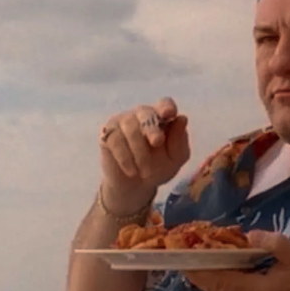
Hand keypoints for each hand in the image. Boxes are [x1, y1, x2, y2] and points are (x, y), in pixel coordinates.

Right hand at [99, 97, 190, 214]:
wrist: (136, 186)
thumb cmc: (158, 168)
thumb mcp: (175, 160)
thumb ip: (180, 142)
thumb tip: (182, 119)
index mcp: (161, 118)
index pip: (164, 104)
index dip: (166, 106)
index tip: (169, 113)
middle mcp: (141, 115)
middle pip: (145, 113)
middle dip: (152, 128)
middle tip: (157, 143)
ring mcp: (122, 122)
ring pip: (130, 128)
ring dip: (140, 152)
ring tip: (146, 172)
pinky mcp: (107, 134)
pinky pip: (115, 140)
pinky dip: (125, 158)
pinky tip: (132, 171)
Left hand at [184, 231, 289, 290]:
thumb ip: (271, 241)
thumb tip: (249, 236)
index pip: (215, 278)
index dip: (195, 266)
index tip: (181, 252)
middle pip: (211, 288)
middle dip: (200, 269)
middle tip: (191, 250)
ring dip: (211, 278)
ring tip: (206, 258)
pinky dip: (222, 287)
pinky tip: (225, 274)